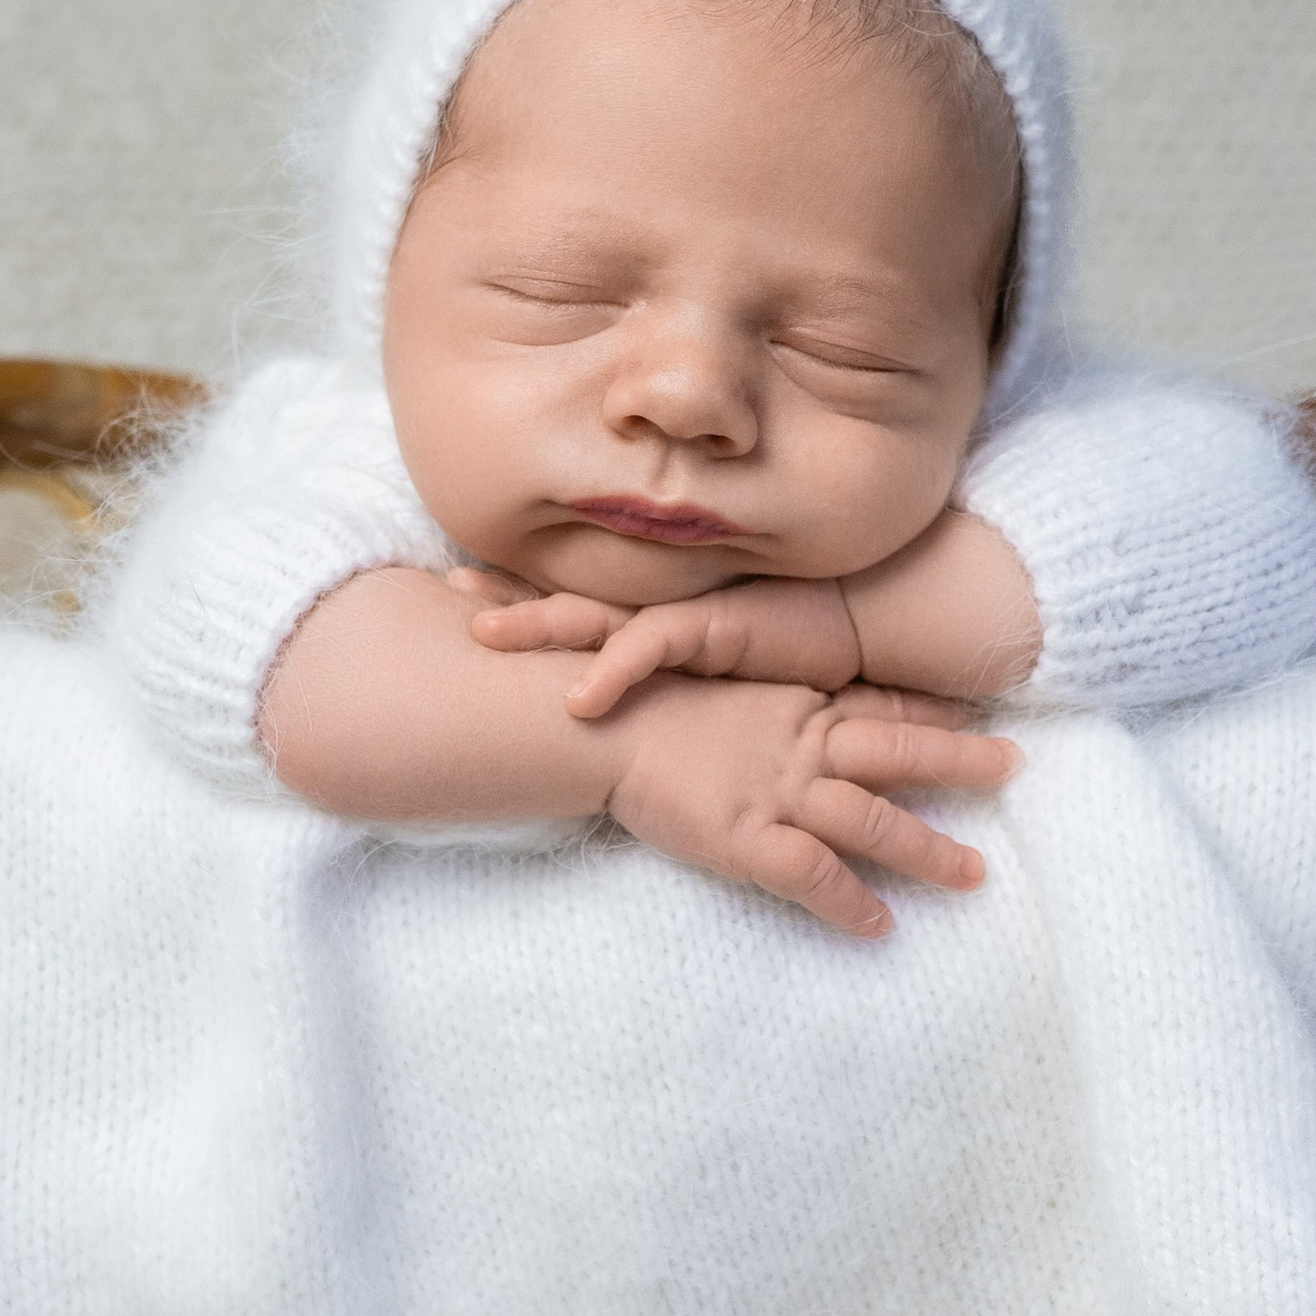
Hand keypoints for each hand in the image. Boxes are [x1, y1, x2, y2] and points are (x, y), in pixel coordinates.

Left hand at [461, 569, 864, 715]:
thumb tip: (625, 718)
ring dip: (537, 625)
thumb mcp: (719, 677)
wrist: (868, 621)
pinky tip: (577, 697)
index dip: (520, 604)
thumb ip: (675, 688)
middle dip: (507, 601)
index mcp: (654, 623)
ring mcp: (683, 615)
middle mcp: (658, 612)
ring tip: (483, 637)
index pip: (575, 612)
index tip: (463, 602)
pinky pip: (653, 648)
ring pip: (594, 618)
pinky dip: (614, 671)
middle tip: (446, 596)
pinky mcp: (716, 629)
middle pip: (566, 605)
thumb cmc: (799, 652)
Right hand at [603, 674, 1017, 939]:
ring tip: (975, 875)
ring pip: (874, 821)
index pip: (878, 709)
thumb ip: (760, 703)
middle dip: (961, 762)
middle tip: (1013, 769)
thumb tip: (789, 709)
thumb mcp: (714, 684)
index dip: (931, 714)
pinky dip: (851, 902)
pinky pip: (814, 875)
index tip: (979, 717)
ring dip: (929, 849)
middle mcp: (799, 747)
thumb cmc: (639, 700)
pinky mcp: (746, 838)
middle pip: (899, 754)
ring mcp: (777, 793)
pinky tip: (880, 927)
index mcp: (794, 708)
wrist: (589, 722)